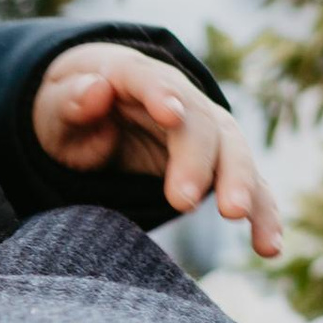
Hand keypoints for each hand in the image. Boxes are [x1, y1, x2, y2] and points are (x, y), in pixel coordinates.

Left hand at [30, 42, 281, 257]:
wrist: (95, 107)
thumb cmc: (69, 106)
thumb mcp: (54, 103)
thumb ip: (70, 99)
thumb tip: (95, 88)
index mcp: (134, 76)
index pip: (151, 81)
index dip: (162, 96)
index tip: (169, 114)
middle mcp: (182, 100)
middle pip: (200, 123)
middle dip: (198, 160)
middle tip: (184, 200)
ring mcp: (205, 132)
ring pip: (234, 154)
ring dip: (242, 186)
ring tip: (237, 216)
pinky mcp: (218, 166)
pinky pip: (249, 188)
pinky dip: (263, 214)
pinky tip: (268, 246)